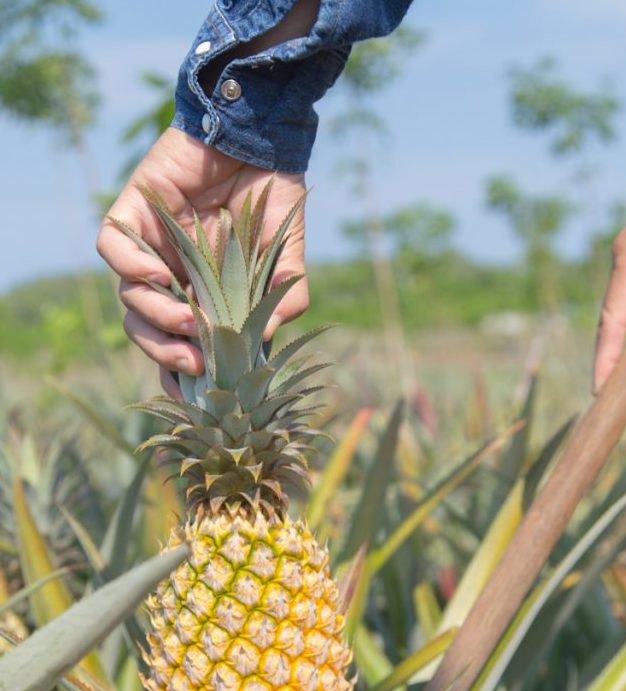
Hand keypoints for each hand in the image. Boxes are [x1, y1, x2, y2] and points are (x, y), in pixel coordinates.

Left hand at [97, 127, 307, 397]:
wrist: (262, 135)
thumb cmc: (275, 197)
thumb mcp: (286, 258)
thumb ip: (284, 298)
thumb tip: (265, 340)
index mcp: (203, 290)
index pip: (179, 339)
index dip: (180, 370)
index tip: (195, 394)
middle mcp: (172, 273)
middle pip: (147, 328)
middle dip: (165, 352)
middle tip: (195, 363)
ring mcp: (152, 244)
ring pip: (129, 297)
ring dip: (156, 317)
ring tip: (189, 320)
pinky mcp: (135, 211)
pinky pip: (112, 246)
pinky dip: (129, 268)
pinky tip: (159, 277)